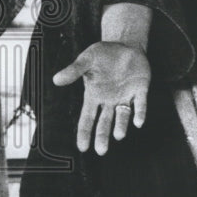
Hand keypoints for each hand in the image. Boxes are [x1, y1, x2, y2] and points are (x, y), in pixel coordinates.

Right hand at [53, 41, 150, 155]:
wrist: (126, 45)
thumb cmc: (104, 54)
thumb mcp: (87, 60)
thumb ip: (74, 70)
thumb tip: (56, 80)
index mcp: (94, 96)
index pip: (87, 118)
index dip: (84, 133)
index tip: (82, 148)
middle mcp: (109, 101)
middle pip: (105, 123)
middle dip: (102, 136)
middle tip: (101, 151)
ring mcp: (125, 97)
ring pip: (123, 116)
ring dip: (121, 126)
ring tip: (119, 136)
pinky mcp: (140, 90)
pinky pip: (140, 104)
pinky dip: (140, 113)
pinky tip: (139, 122)